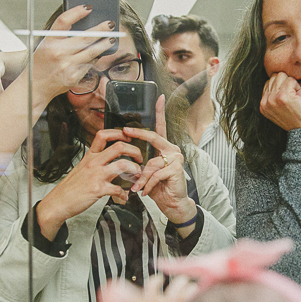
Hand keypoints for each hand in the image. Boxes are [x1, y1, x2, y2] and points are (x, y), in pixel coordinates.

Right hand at [31, 4, 115, 101]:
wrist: (36, 85)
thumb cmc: (41, 63)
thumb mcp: (46, 44)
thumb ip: (61, 36)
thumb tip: (84, 26)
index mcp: (49, 41)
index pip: (64, 21)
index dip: (77, 12)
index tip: (88, 7)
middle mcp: (58, 52)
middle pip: (84, 37)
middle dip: (100, 29)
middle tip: (110, 24)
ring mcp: (67, 65)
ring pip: (91, 52)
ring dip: (104, 44)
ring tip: (112, 38)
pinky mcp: (74, 76)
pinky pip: (89, 64)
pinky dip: (96, 57)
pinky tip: (100, 53)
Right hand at [35, 129, 143, 238]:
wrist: (58, 202)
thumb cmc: (70, 187)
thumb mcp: (81, 168)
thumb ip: (95, 162)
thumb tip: (108, 160)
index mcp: (90, 156)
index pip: (103, 135)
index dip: (119, 133)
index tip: (128, 138)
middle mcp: (94, 163)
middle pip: (119, 147)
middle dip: (135, 150)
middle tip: (139, 158)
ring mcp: (96, 175)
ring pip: (122, 164)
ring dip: (134, 169)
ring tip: (137, 175)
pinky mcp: (98, 189)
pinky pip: (118, 189)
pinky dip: (125, 193)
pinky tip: (124, 196)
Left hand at [126, 95, 195, 228]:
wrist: (172, 204)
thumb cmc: (158, 187)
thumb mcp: (145, 172)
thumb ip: (140, 162)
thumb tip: (124, 153)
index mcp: (164, 147)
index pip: (161, 127)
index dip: (160, 112)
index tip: (159, 97)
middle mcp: (172, 149)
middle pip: (153, 137)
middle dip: (138, 134)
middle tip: (125, 132)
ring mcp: (176, 158)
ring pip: (151, 163)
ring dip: (140, 177)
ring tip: (136, 187)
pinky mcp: (176, 169)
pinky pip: (155, 174)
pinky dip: (147, 184)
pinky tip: (144, 192)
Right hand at [260, 72, 300, 130]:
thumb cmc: (297, 120)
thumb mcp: (279, 110)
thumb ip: (273, 97)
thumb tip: (275, 79)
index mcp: (263, 105)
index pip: (269, 82)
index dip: (282, 87)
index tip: (288, 100)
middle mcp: (265, 101)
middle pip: (275, 76)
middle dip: (286, 84)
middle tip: (293, 98)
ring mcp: (273, 98)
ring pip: (282, 76)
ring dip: (292, 84)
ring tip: (295, 98)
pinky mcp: (283, 96)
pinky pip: (291, 80)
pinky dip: (298, 87)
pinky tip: (299, 99)